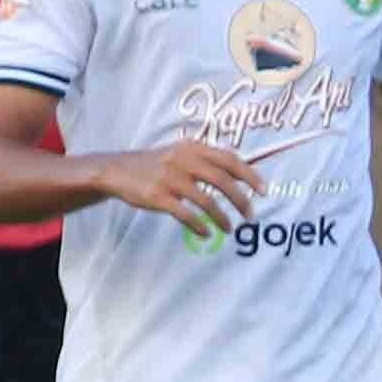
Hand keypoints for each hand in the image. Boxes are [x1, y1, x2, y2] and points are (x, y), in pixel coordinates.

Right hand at [91, 141, 262, 233]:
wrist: (118, 170)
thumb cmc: (157, 164)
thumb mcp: (181, 153)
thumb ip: (207, 160)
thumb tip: (243, 173)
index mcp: (193, 148)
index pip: (229, 159)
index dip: (250, 175)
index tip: (264, 191)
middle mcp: (184, 160)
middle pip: (222, 180)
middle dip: (241, 200)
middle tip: (250, 215)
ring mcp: (170, 178)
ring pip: (206, 200)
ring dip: (222, 217)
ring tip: (229, 229)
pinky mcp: (158, 196)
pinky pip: (186, 214)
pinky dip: (199, 226)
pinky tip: (206, 233)